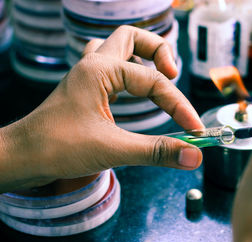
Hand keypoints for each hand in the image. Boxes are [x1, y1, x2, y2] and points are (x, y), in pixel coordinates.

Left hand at [0, 26, 202, 191]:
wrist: (22, 157)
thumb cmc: (57, 148)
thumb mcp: (113, 149)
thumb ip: (156, 151)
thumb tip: (194, 155)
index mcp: (100, 70)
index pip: (154, 82)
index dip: (179, 106)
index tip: (195, 129)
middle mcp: (94, 65)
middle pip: (133, 38)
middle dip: (159, 52)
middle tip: (173, 76)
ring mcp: (88, 76)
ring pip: (119, 48)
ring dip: (142, 57)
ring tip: (160, 78)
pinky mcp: (86, 90)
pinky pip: (110, 68)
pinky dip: (128, 75)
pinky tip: (135, 94)